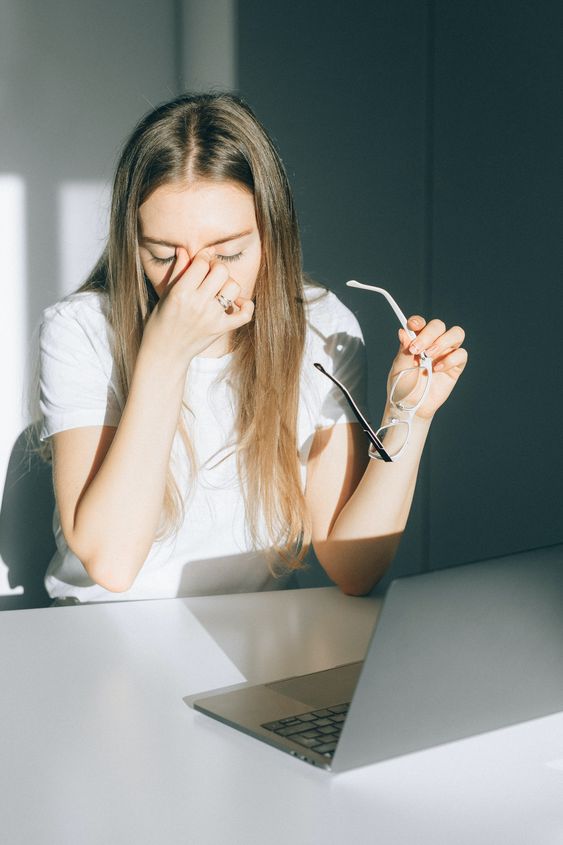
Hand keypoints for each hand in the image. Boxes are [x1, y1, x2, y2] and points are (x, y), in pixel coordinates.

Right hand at [142, 247, 254, 366]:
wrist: (165, 353)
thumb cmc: (161, 321)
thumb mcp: (166, 294)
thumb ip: (178, 271)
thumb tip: (184, 250)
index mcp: (181, 292)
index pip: (201, 263)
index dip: (203, 257)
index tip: (202, 261)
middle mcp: (198, 304)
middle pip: (221, 271)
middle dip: (217, 268)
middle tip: (211, 274)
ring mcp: (212, 317)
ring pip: (234, 287)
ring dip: (228, 285)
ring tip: (220, 290)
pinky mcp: (221, 329)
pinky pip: (245, 314)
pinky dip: (246, 306)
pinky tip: (237, 302)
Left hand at [389, 316, 466, 419]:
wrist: (410, 406)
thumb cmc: (402, 386)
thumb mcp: (398, 368)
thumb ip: (403, 350)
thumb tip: (403, 331)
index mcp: (416, 340)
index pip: (420, 323)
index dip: (418, 321)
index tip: (412, 326)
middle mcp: (432, 343)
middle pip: (439, 325)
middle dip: (429, 334)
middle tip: (418, 349)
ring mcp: (445, 353)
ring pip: (456, 334)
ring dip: (442, 342)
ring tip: (429, 356)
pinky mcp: (455, 366)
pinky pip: (461, 354)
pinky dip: (450, 359)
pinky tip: (437, 369)